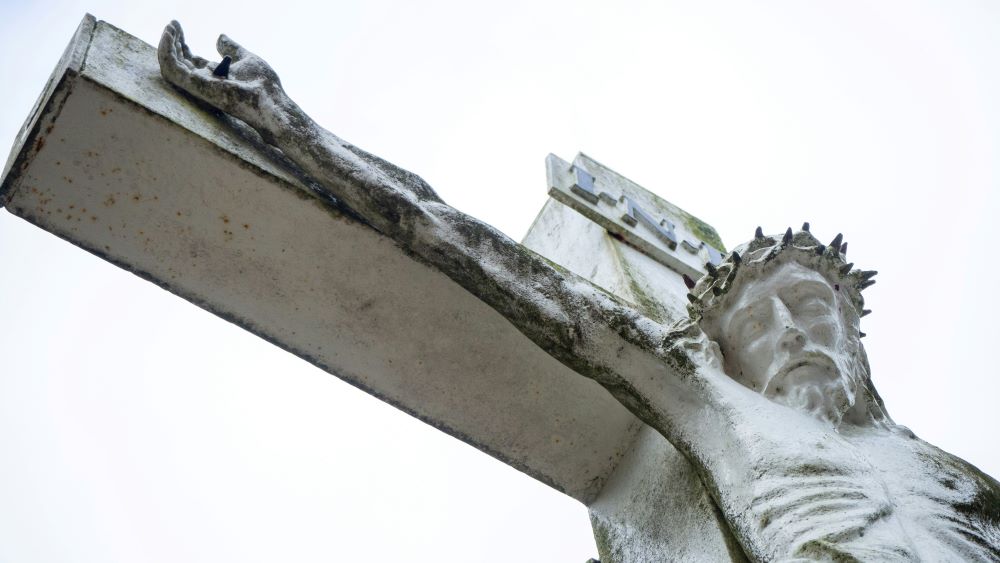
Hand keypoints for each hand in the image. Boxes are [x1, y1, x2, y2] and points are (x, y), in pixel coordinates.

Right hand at [158, 21, 287, 132]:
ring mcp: (198, 85)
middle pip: (179, 62)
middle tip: (172, 24)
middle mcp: (203, 82)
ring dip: (166, 46)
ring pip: (171, 66)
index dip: (181, 43)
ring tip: (169, 27)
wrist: (271, 99)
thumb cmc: (264, 85)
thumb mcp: (245, 59)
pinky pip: (173, 69)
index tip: (178, 26)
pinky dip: (166, 52)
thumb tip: (219, 36)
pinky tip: (169, 35)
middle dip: (172, 42)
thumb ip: (231, 49)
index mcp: (214, 77)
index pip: (190, 60)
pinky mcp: (195, 86)